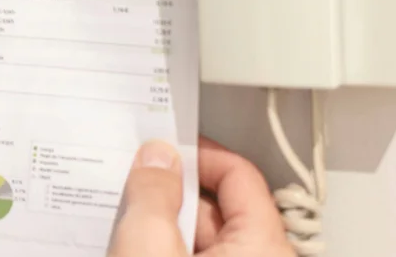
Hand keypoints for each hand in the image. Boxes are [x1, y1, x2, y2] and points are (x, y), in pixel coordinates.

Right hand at [108, 137, 293, 255]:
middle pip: (221, 208)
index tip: (166, 148)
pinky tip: (135, 249)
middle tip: (139, 187)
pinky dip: (167, 249)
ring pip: (205, 240)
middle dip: (175, 194)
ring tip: (131, 228)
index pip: (240, 174)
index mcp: (264, 249)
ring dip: (167, 227)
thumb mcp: (146, 244)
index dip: (198, 154)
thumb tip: (157, 159)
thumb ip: (153, 191)